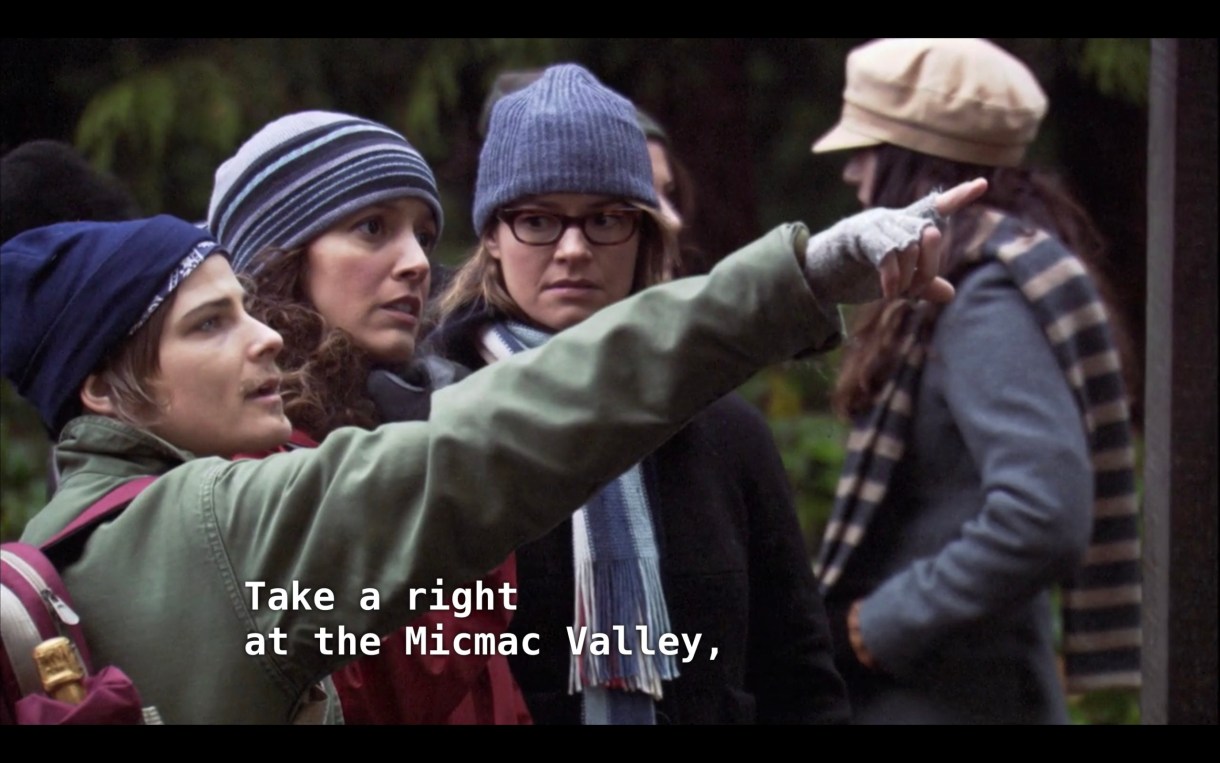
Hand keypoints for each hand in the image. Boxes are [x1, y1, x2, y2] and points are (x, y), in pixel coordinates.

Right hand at [803, 178, 988, 304]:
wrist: (819, 270)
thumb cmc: (859, 272)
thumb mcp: (897, 281)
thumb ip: (923, 285)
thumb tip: (949, 293)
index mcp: (905, 225)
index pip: (935, 207)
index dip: (959, 197)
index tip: (984, 185)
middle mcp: (894, 218)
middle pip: (930, 232)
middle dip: (933, 261)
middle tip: (921, 287)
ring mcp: (877, 224)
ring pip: (911, 245)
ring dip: (910, 275)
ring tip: (899, 294)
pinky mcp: (860, 236)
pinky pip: (888, 254)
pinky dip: (893, 278)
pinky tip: (890, 293)